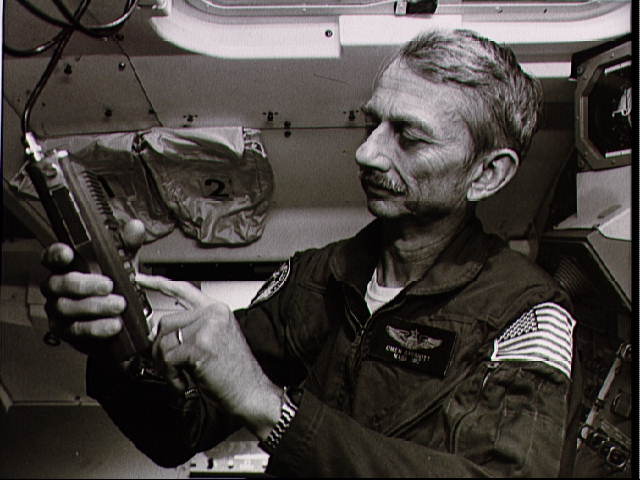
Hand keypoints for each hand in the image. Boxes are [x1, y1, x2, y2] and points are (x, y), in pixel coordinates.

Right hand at [41, 219, 145, 354]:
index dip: (56, 254)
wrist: (121, 320)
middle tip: (108, 285)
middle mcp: (57, 288)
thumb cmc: (116, 286)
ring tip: (118, 305)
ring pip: (68, 308)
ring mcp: (59, 311)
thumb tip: (135, 227)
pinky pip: (77, 330)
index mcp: (67, 267)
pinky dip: (97, 327)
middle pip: (59, 284)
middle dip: (83, 284)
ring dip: (95, 307)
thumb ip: (128, 244)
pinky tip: (114, 324)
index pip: (52, 257)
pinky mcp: (66, 332)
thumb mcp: (125, 263)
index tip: (68, 253)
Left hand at [138, 274, 280, 439]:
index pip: (183, 290)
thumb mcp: (215, 340)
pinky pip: (168, 358)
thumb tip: (158, 331)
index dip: (158, 283)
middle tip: (168, 366)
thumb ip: (191, 328)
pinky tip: (183, 382)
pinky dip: (170, 375)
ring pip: (164, 341)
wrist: (250, 391)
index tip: (141, 279)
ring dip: (164, 364)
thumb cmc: (234, 371)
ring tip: (178, 376)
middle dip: (159, 348)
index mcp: (217, 309)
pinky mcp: (200, 346)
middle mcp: (213, 314)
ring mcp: (207, 328)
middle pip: (166, 322)